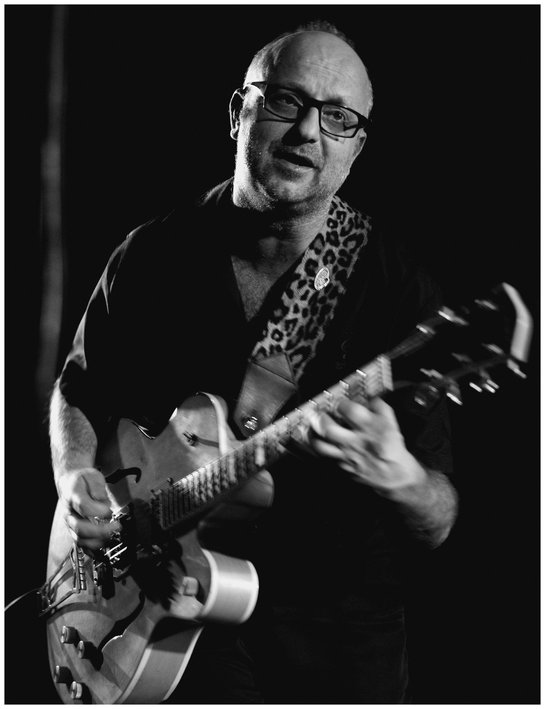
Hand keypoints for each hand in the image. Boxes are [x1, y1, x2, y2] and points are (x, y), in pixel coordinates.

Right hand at [57, 467, 120, 549]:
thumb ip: (98, 488)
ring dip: (97, 540)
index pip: (83, 506)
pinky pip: (81, 544)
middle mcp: (69, 512)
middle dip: (100, 530)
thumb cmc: (83, 480)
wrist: (71, 483)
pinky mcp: (75, 531)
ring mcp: (71, 524)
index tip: (109, 511)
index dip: (98, 511)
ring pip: (80, 539)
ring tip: (111, 535)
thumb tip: (103, 502)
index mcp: (72, 496)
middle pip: (80, 527)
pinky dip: (91, 549)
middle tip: (116, 526)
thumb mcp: (92, 476)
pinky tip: (103, 545)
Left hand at [307, 397, 425, 496]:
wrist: (395, 473)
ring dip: (311, 435)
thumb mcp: (390, 421)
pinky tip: (318, 441)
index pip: (348, 410)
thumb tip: (365, 396)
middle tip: (316, 413)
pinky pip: (325, 457)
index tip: (338, 402)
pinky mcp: (343, 466)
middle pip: (328, 428)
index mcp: (368, 427)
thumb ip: (377, 406)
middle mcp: (355, 441)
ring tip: (310, 427)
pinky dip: (319, 448)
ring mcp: (347, 455)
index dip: (339, 403)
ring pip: (321, 446)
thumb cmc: (392, 446)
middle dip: (318, 418)